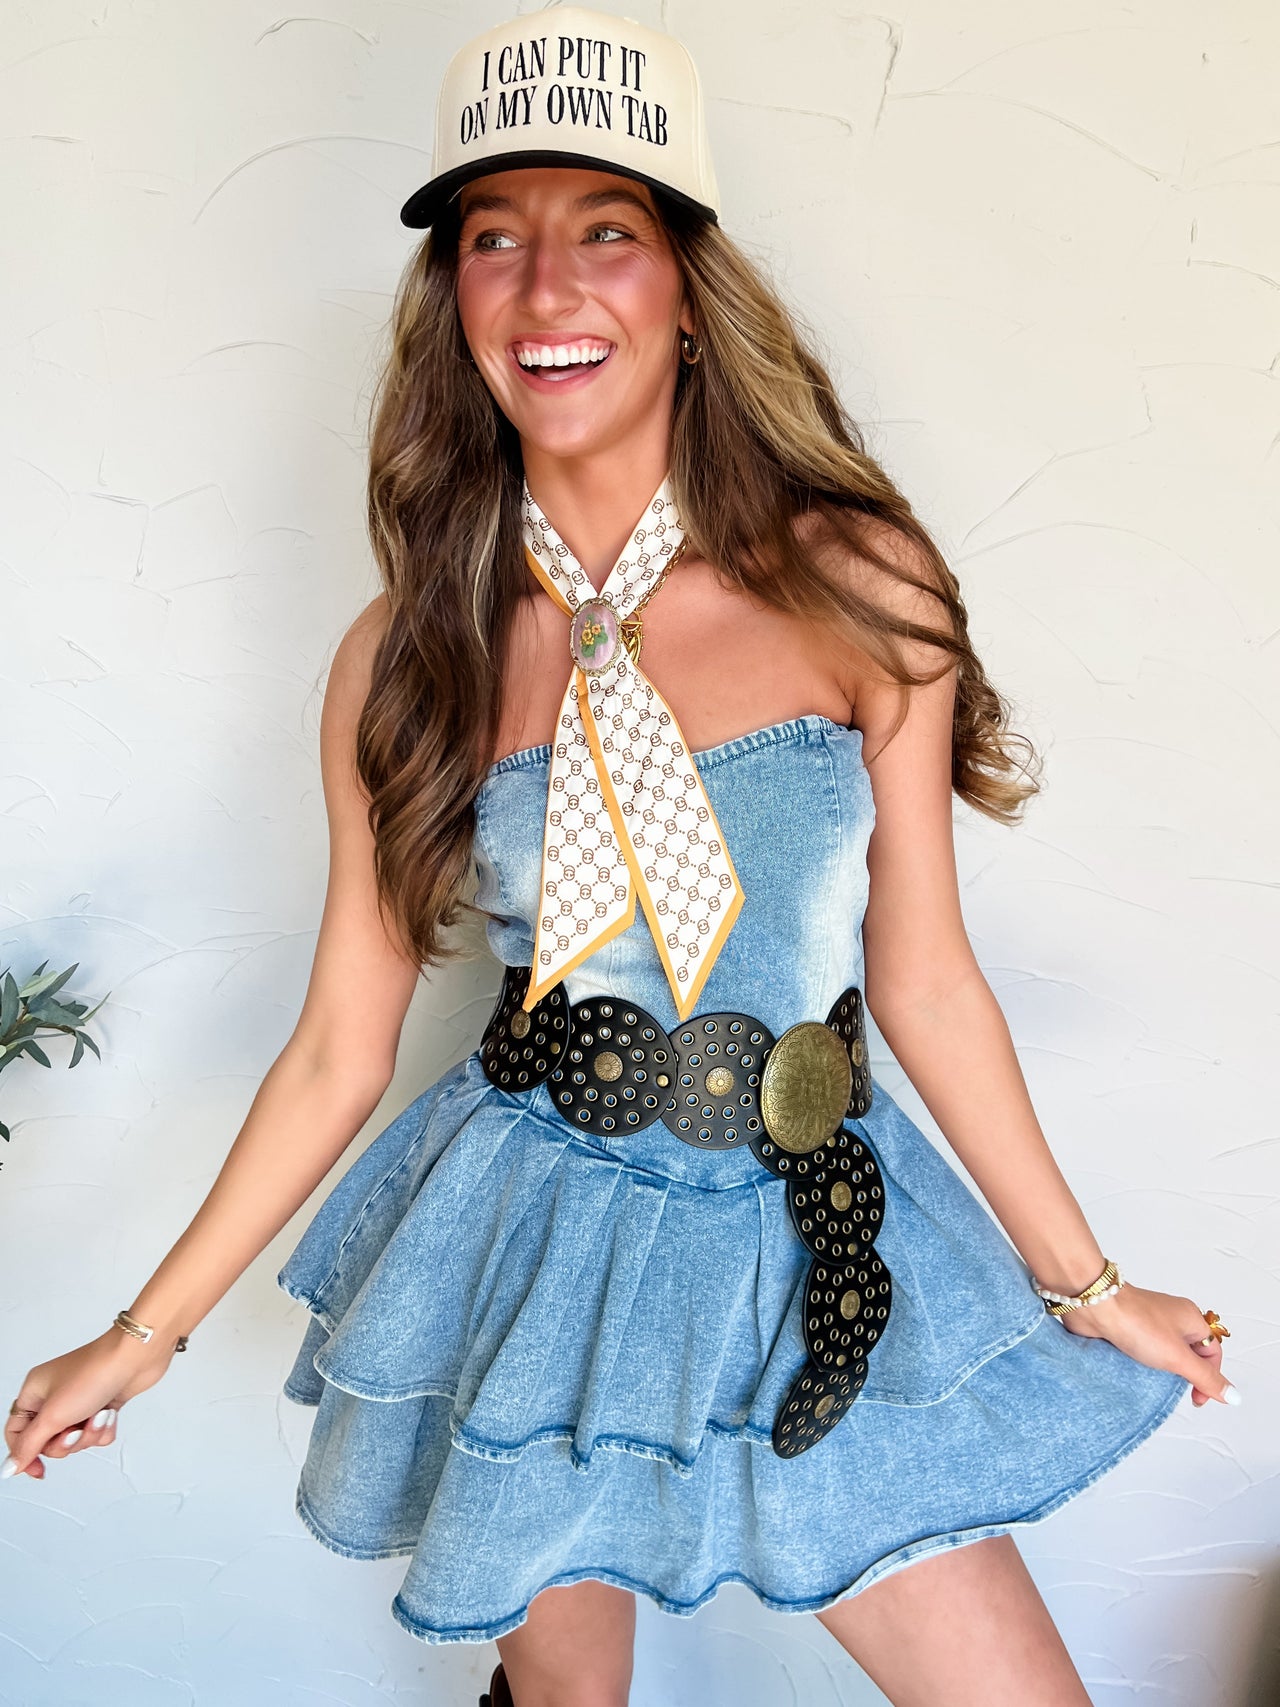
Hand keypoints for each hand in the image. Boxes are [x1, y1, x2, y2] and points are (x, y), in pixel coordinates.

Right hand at [2, 1329, 177, 1480]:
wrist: (135, 1358)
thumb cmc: (94, 1372)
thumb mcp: (53, 1416)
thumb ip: (29, 1445)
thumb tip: (10, 1466)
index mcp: (35, 1392)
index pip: (16, 1433)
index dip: (23, 1454)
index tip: (38, 1469)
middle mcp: (54, 1396)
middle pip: (47, 1441)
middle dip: (65, 1442)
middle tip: (74, 1430)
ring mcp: (78, 1401)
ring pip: (74, 1439)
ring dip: (88, 1434)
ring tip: (97, 1416)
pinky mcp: (100, 1405)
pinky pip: (95, 1433)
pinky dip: (104, 1428)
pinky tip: (109, 1412)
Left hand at [1056, 1283, 1238, 1408]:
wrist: (1095, 1305)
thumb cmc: (1137, 1322)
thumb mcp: (1179, 1357)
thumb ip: (1205, 1378)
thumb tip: (1232, 1395)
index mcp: (1191, 1318)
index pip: (1212, 1353)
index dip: (1209, 1377)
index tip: (1196, 1397)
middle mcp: (1171, 1318)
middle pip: (1188, 1353)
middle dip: (1183, 1373)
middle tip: (1175, 1389)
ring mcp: (1148, 1322)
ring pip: (1163, 1353)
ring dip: (1160, 1369)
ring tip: (1153, 1380)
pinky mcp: (1127, 1328)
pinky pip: (1141, 1350)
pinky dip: (1140, 1363)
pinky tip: (1135, 1372)